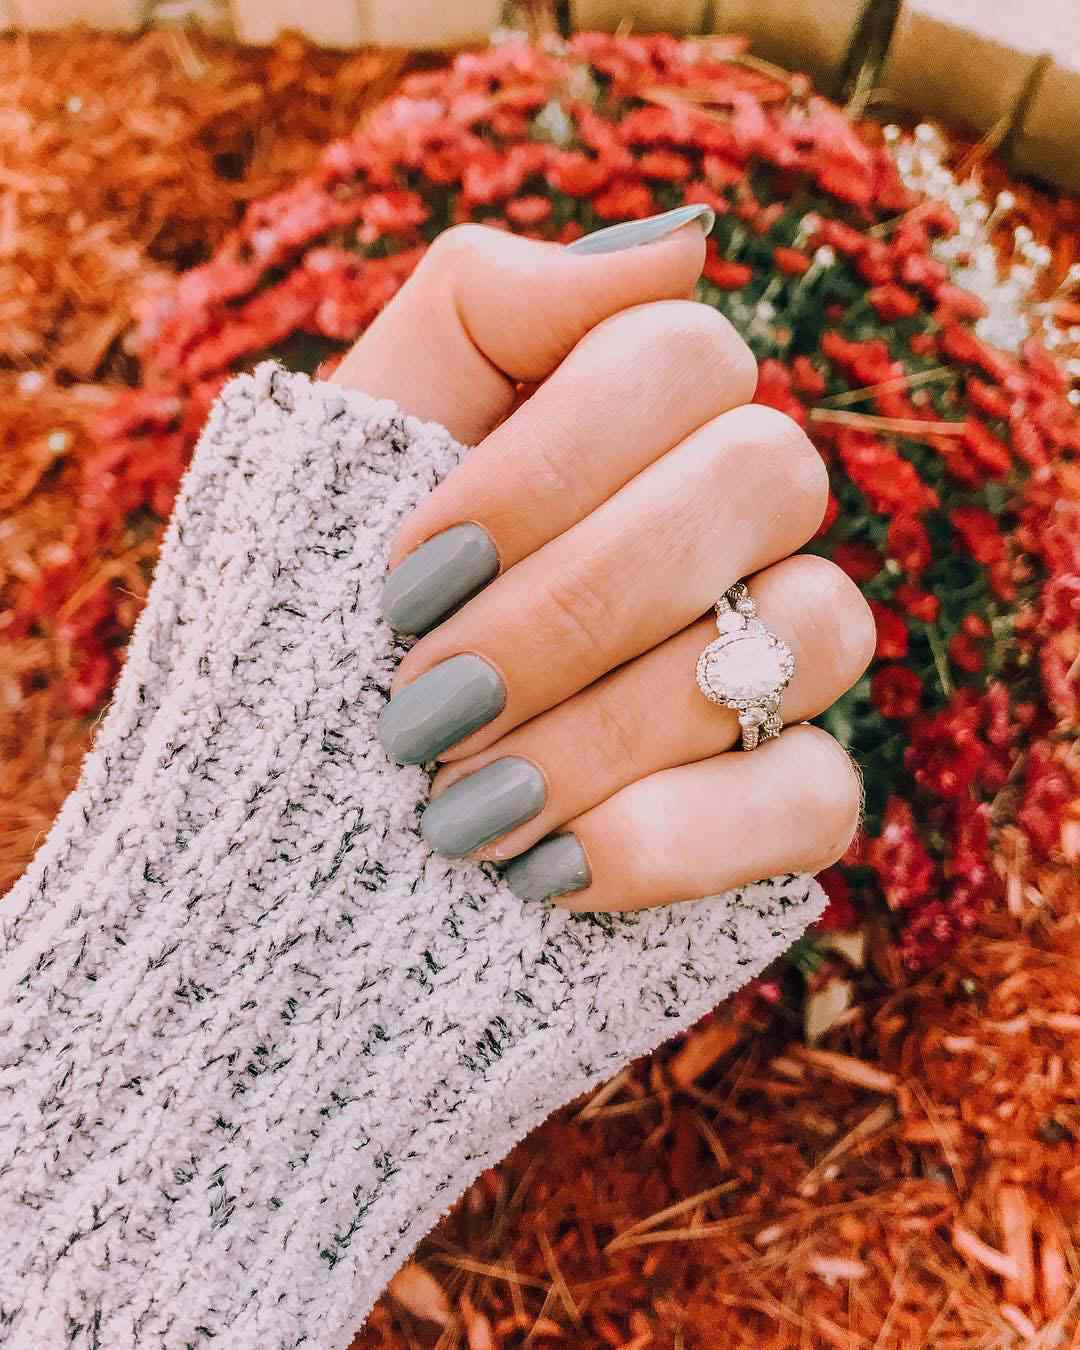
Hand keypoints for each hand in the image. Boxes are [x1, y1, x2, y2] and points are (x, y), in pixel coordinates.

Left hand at [332, 206, 871, 911]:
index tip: (406, 580)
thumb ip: (488, 306)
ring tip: (456, 810)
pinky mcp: (777, 801)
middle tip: (422, 703)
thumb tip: (689, 238)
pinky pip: (816, 797)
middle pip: (768, 473)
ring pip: (815, 629)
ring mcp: (768, 664)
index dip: (548, 467)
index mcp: (630, 423)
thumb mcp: (354, 446)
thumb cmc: (314, 622)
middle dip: (574, 603)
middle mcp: (728, 526)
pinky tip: (542, 872)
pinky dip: (674, 840)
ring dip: (611, 725)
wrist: (287, 826)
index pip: (684, 355)